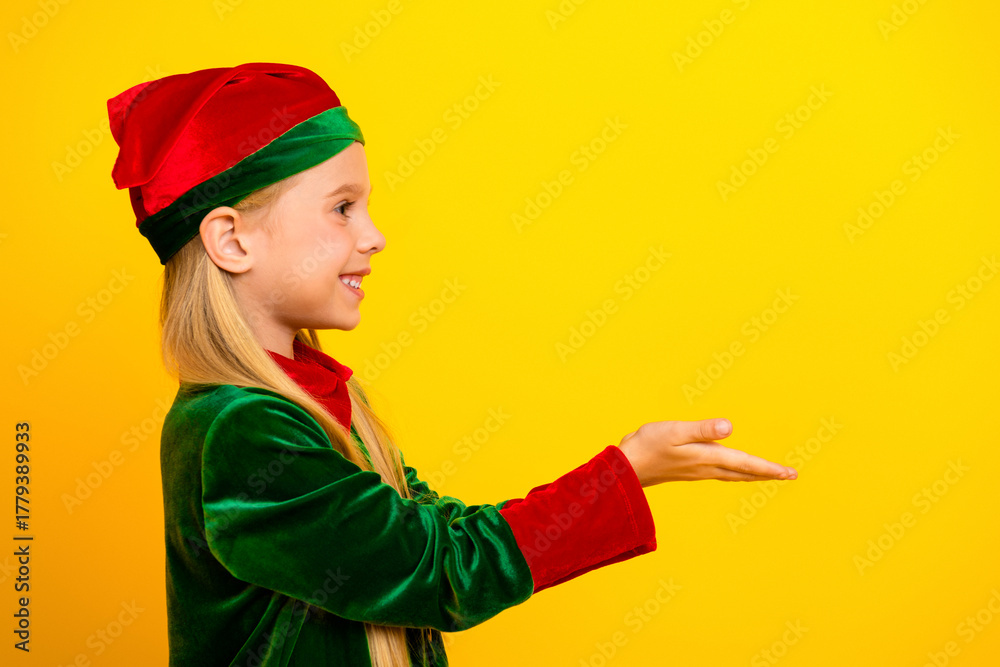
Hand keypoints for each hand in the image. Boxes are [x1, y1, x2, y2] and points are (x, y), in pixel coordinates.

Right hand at [617, 418, 796, 486]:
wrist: (626, 468)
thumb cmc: (647, 446)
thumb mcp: (675, 431)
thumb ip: (702, 429)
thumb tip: (729, 427)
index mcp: (707, 457)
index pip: (745, 463)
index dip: (769, 467)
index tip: (790, 473)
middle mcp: (706, 467)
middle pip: (744, 473)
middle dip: (767, 474)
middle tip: (788, 475)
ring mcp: (697, 471)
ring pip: (733, 475)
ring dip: (752, 474)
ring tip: (766, 474)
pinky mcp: (688, 470)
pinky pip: (720, 473)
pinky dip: (735, 472)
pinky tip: (731, 469)